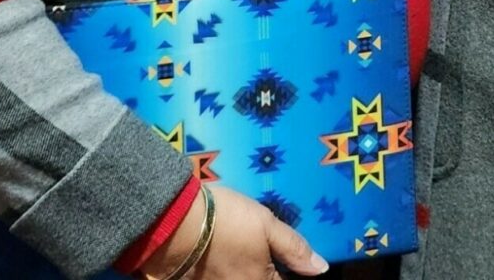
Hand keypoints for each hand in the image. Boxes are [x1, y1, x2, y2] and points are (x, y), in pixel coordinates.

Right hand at [141, 185, 327, 278]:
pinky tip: (219, 256)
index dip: (290, 271)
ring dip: (241, 269)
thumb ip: (294, 248)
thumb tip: (320, 268)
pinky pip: (216, 277)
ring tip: (238, 251)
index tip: (286, 262)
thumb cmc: (226, 220)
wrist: (173, 222)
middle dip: (264, 271)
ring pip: (235, 279)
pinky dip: (222, 269)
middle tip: (259, 253)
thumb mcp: (267, 225)